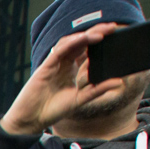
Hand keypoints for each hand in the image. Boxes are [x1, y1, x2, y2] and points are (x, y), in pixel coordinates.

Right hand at [0, 24, 128, 135]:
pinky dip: (72, 43)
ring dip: (85, 36)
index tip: (115, 36)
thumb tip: (119, 81)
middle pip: (80, 43)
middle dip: (96, 33)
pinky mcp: (46, 67)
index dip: (99, 42)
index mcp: (71, 70)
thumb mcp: (81, 99)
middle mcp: (63, 64)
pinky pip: (59, 50)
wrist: (31, 120)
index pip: (86, 51)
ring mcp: (54, 64)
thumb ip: (98, 89)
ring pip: (70, 43)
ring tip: (101, 33)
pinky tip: (84, 38)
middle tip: (113, 28)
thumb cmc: (52, 111)